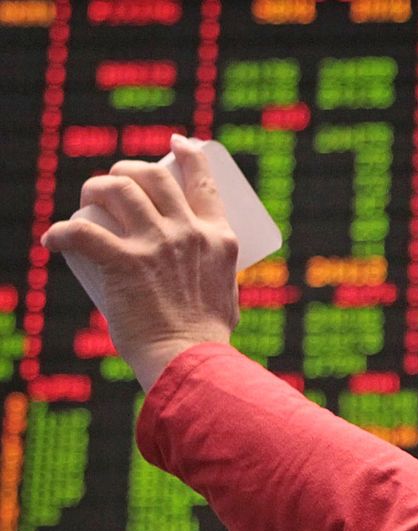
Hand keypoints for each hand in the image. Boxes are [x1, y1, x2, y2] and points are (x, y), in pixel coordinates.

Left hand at [42, 134, 239, 389]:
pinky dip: (61, 233)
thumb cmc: (206, 338)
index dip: (188, 154)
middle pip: (153, 177)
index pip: (203, 181)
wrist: (189, 361)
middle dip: (127, 169)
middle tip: (113, 183)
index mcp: (219, 239)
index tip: (176, 144)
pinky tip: (53, 240)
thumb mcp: (226, 294)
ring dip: (94, 189)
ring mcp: (156, 245)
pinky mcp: (123, 263)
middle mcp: (188, 233)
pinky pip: (80, 233)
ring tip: (85, 203)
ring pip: (116, 190)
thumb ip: (216, 276)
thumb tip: (204, 275)